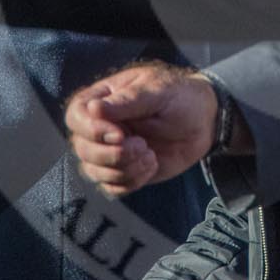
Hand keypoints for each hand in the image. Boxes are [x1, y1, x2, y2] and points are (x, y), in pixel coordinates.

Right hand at [65, 63, 218, 196]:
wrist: (204, 122)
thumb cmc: (180, 97)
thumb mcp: (157, 91)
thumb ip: (127, 101)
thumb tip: (93, 108)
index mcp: (103, 99)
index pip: (76, 117)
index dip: (91, 130)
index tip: (120, 134)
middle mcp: (101, 127)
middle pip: (82, 149)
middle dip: (112, 154)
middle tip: (142, 145)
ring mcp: (111, 151)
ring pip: (94, 172)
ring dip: (123, 169)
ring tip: (149, 155)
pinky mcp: (124, 171)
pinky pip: (112, 188)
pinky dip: (132, 181)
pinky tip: (151, 165)